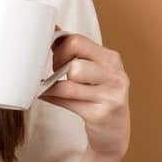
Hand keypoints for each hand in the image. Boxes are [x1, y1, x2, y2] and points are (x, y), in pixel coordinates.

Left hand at [40, 26, 130, 160]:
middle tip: (56, 75)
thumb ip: (76, 52)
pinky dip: (51, 97)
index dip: (59, 49)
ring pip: (70, 84)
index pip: (77, 41)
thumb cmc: (99, 98)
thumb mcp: (95, 71)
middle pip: (74, 64)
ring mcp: (110, 96)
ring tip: (50, 87)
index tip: (55, 58)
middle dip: (58, 68)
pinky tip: (46, 96)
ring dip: (52, 86)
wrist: (114, 134)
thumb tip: (52, 28)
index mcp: (111, 59)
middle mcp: (115, 75)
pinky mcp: (100, 114)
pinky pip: (67, 101)